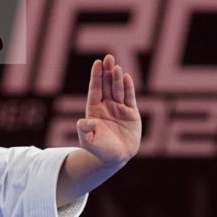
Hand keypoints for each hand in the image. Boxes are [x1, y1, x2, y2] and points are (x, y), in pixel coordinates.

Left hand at [75, 54, 141, 168]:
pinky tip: (127, 77)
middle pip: (107, 85)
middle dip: (107, 72)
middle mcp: (107, 106)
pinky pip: (130, 98)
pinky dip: (129, 88)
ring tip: (116, 68)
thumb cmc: (99, 150)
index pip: (95, 89)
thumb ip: (85, 130)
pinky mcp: (132, 113)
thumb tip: (85, 121)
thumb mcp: (88, 141)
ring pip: (118, 90)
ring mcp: (119, 109)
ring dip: (117, 79)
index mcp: (94, 110)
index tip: (97, 63)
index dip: (96, 76)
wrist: (115, 159)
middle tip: (108, 58)